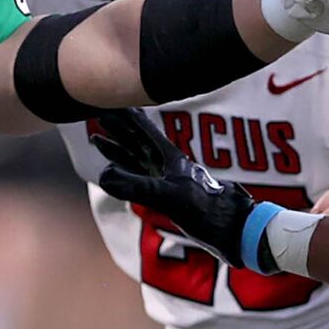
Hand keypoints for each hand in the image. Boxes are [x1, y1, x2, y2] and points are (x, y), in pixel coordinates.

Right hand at [90, 109, 273, 270]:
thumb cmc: (207, 211)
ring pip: (136, 158)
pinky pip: (139, 178)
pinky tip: (116, 172)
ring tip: (97, 139)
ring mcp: (167, 180)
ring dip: (117, 149)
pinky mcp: (167, 196)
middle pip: (136, 139)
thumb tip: (105, 176)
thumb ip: (137, 187)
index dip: (124, 114)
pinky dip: (124, 172)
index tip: (108, 98)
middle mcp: (167, 164)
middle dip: (116, 127)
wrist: (231, 231)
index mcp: (170, 156)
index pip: (142, 128)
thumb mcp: (169, 197)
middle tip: (96, 113)